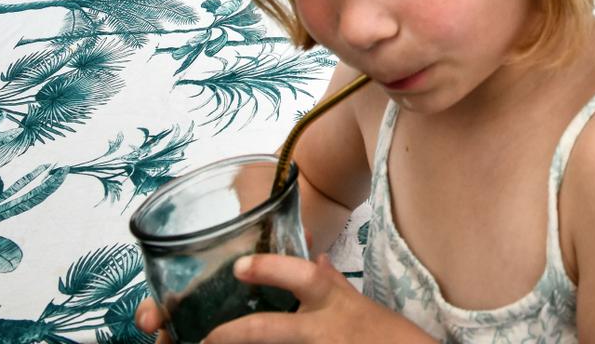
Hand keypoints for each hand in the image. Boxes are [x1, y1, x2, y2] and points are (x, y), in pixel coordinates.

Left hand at [135, 254, 424, 342]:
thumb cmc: (389, 337)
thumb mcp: (362, 306)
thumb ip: (332, 284)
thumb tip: (314, 259)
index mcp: (335, 304)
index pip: (303, 278)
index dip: (270, 269)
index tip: (239, 267)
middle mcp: (324, 330)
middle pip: (269, 328)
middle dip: (232, 332)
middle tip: (205, 336)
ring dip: (241, 343)